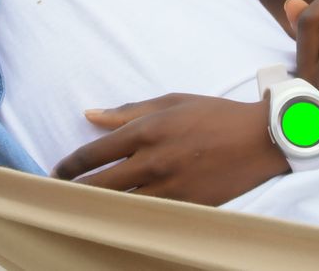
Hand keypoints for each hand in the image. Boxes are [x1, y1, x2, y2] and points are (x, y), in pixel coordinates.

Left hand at [52, 94, 284, 205]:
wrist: (261, 138)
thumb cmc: (215, 115)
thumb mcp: (172, 102)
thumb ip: (128, 111)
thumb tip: (90, 114)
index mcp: (147, 131)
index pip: (94, 154)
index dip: (70, 166)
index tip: (58, 172)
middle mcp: (153, 162)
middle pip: (100, 185)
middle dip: (75, 191)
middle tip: (60, 195)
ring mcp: (170, 188)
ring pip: (120, 205)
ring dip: (98, 207)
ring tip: (81, 209)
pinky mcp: (186, 206)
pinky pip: (148, 216)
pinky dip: (129, 217)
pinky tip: (118, 217)